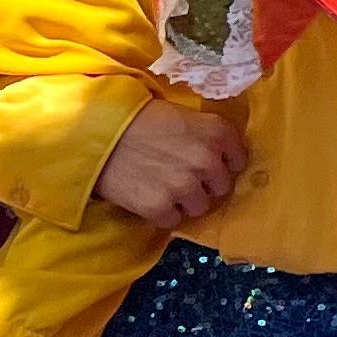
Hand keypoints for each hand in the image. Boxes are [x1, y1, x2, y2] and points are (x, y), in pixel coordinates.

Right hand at [93, 101, 244, 228]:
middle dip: (204, 184)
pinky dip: (162, 213)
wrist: (97, 132)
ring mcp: (184, 186)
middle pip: (221, 187)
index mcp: (217, 133)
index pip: (239, 160)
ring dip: (184, 201)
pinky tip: (148, 197)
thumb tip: (222, 156)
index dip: (222, 164)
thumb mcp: (184, 116)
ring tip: (163, 187)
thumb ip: (207, 135)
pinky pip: (174, 220)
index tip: (206, 164)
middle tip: (180, 176)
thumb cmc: (140, 119)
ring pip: (199, 207)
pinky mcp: (159, 206)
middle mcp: (207, 161)